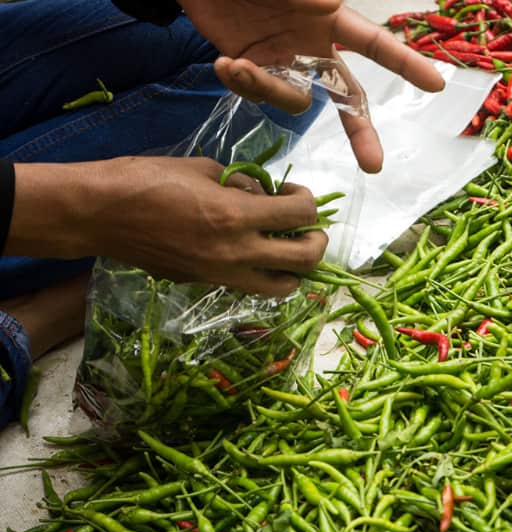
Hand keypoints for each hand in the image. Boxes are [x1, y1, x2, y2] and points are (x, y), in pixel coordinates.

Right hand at [85, 157, 327, 296]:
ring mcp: (220, 274)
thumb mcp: (203, 168)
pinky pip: (249, 286)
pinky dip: (262, 273)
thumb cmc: (147, 179)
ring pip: (282, 287)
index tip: (294, 191)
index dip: (308, 200)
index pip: (302, 214)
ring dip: (295, 269)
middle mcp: (235, 252)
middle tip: (308, 227)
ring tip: (286, 248)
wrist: (99, 213)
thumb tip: (266, 194)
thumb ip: (242, 184)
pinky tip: (251, 252)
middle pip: (306, 260)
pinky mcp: (204, 284)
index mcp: (236, 216)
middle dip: (317, 241)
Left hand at [179, 0, 445, 172]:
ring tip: (236, 63)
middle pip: (347, 96)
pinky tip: (224, 63)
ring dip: (268, 90)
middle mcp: (311, 47)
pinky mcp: (251, 68)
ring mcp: (281, 61)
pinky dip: (241, 84)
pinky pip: (258, 93)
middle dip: (361, 130)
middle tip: (375, 165)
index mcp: (329, 19)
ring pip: (292, 100)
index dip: (407, 64)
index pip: (376, 45)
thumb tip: (330, 6)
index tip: (436, 85)